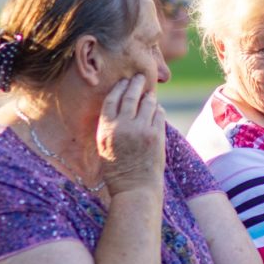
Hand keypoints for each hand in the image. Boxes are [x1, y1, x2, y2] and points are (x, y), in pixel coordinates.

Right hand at [96, 75, 165, 192]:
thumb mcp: (105, 147)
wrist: (135, 187)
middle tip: (139, 76)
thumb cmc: (118, 169)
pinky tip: (156, 110)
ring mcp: (141, 129)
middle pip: (130, 96)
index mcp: (105, 129)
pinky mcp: (156, 134)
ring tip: (149, 93)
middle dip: (135, 83)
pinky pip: (159, 113)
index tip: (123, 81)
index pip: (111, 100)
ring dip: (149, 96)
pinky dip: (158, 109)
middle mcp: (122, 126)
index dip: (118, 88)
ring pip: (148, 103)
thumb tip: (120, 106)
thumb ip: (110, 127)